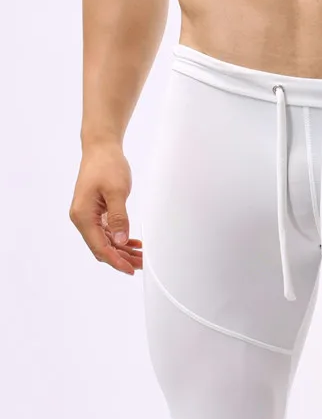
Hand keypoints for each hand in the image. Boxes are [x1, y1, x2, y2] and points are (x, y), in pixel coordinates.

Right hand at [69, 142, 142, 274]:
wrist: (101, 149)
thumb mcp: (116, 191)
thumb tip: (120, 241)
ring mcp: (89, 216)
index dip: (116, 261)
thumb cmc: (107, 166)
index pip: (99, 247)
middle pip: (101, 248)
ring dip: (122, 251)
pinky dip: (120, 240)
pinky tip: (135, 243)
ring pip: (105, 242)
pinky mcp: (96, 212)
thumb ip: (118, 218)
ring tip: (141, 257)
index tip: (131, 270)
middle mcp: (82, 218)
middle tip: (142, 265)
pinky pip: (107, 232)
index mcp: (83, 216)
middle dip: (121, 258)